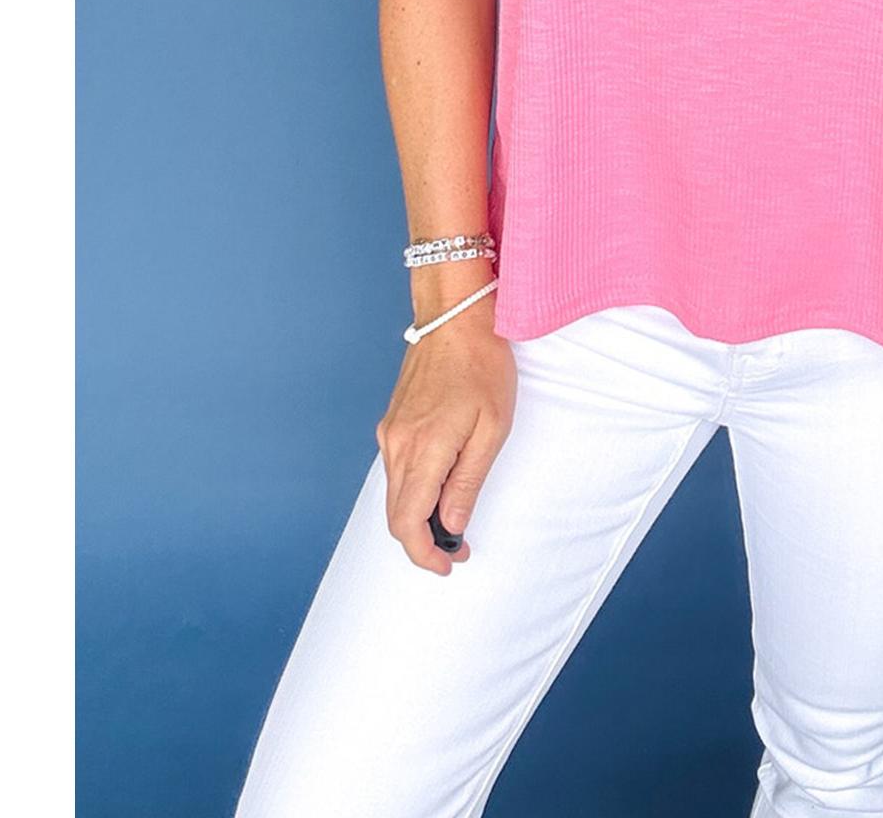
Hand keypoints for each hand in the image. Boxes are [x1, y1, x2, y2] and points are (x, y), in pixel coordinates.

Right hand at [375, 302, 516, 575]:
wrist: (455, 317)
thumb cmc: (482, 366)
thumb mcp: (492, 428)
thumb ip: (467, 481)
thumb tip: (451, 525)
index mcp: (423, 449)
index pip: (408, 522)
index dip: (425, 554)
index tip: (448, 565)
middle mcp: (397, 445)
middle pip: (396, 514)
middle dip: (423, 542)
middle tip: (457, 550)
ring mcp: (390, 432)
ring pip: (395, 493)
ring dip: (418, 515)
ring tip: (454, 518)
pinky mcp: (392, 421)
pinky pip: (396, 470)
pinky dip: (413, 489)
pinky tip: (440, 485)